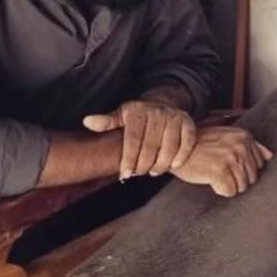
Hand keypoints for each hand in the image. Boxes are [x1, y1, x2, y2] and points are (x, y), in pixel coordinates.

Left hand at [82, 100, 196, 180]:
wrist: (163, 102)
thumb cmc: (138, 116)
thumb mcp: (121, 116)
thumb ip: (107, 122)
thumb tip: (88, 122)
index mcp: (138, 112)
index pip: (132, 141)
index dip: (128, 160)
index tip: (124, 174)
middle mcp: (157, 112)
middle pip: (151, 147)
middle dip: (143, 165)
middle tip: (139, 174)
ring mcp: (174, 117)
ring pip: (169, 148)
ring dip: (161, 164)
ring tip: (154, 172)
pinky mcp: (188, 123)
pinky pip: (186, 144)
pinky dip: (180, 157)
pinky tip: (172, 166)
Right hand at [171, 126, 272, 196]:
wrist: (175, 146)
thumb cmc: (200, 144)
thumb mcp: (227, 136)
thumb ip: (250, 145)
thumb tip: (269, 156)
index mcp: (245, 137)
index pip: (259, 164)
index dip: (243, 169)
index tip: (228, 164)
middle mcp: (241, 146)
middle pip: (252, 177)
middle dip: (237, 178)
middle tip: (219, 170)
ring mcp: (231, 158)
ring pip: (242, 186)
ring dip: (228, 185)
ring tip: (214, 174)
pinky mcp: (220, 171)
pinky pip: (229, 192)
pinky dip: (219, 190)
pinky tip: (210, 180)